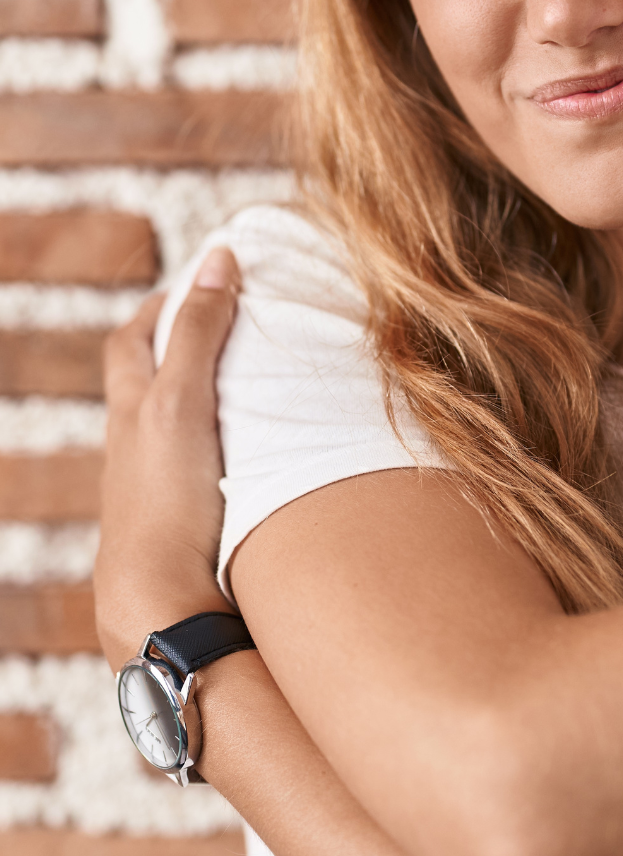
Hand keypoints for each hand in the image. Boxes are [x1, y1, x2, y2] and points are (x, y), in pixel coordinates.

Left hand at [94, 247, 241, 671]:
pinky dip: (222, 452)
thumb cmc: (168, 497)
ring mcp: (157, 487)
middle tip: (233, 331)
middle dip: (183, 352)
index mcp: (130, 410)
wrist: (161, 597)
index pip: (132, 341)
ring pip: (176, 431)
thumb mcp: (183, 400)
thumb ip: (201, 332)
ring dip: (208, 405)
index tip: (204, 285)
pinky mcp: (184, 523)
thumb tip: (220, 259)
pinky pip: (199, 470)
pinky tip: (258, 458)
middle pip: (148, 383)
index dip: (163, 308)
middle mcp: (135, 446)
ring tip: (257, 390)